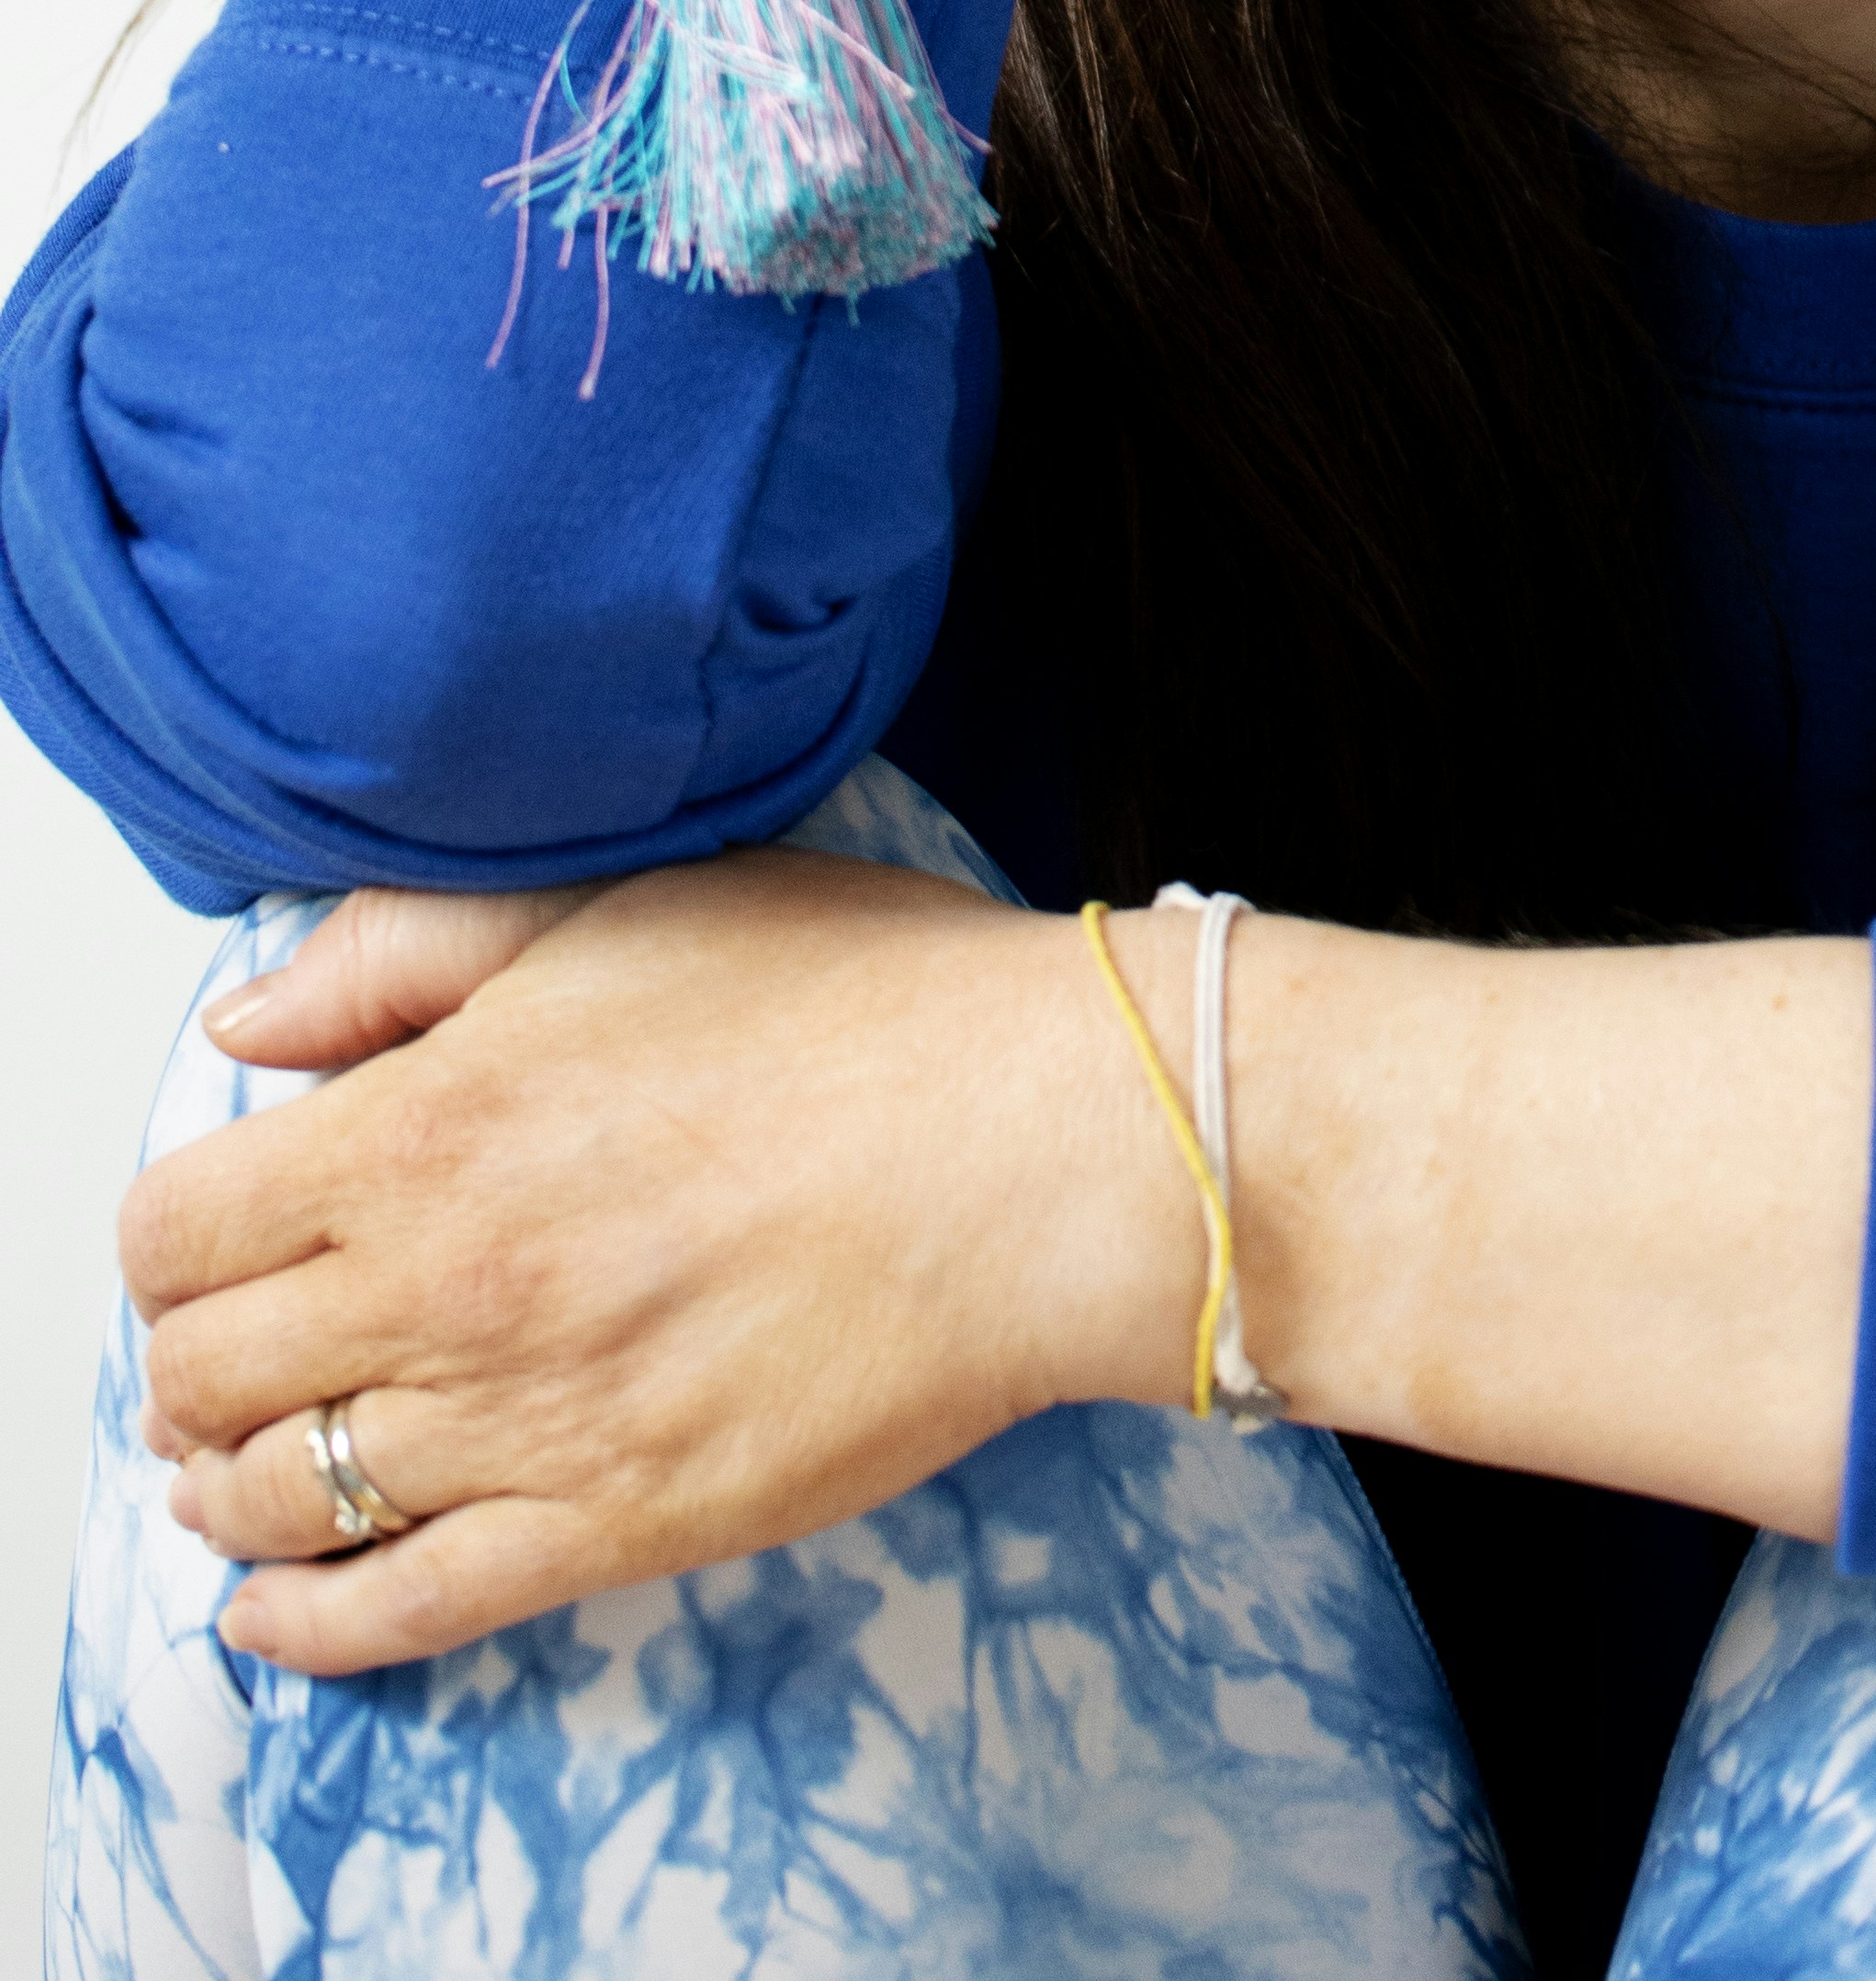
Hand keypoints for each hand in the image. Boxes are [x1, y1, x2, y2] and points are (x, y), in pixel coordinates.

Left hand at [128, 850, 1197, 1674]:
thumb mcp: (617, 904)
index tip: (222, 1235)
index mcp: (430, 1123)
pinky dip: (305, 1628)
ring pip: (278, 1503)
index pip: (181, 1230)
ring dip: (234, 1490)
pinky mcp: (614, 1524)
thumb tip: (249, 1020)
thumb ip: (405, 954)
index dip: (180, 1239)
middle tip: (241, 1350)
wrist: (1038, 1143)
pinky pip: (399, 1612)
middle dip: (195, 1365)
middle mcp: (447, 1285)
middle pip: (201, 1377)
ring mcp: (526, 1420)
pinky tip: (279, 1609)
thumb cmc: (860, 1002)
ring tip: (254, 1466)